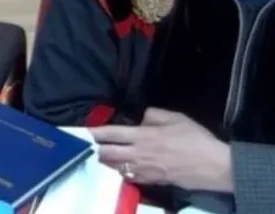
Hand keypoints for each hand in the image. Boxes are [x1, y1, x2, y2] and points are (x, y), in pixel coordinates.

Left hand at [90, 108, 232, 192]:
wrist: (214, 166)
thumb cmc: (196, 139)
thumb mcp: (176, 117)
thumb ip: (153, 115)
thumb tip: (140, 120)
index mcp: (144, 135)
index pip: (111, 133)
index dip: (94, 133)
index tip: (81, 132)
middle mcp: (139, 153)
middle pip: (107, 153)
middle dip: (93, 150)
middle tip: (84, 146)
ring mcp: (144, 169)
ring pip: (115, 167)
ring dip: (104, 161)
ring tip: (96, 156)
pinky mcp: (151, 181)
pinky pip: (128, 177)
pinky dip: (119, 171)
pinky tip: (117, 167)